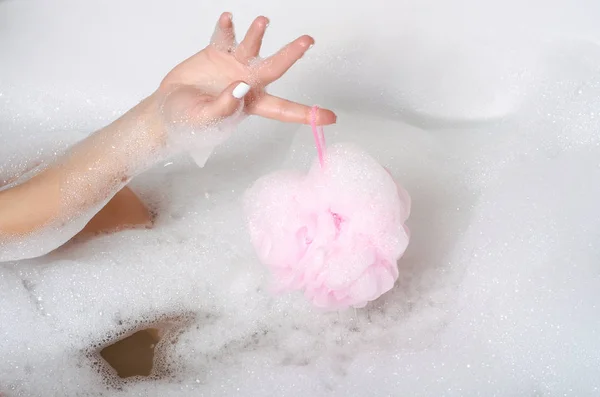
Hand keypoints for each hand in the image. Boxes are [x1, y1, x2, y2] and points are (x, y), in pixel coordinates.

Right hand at [157, 12, 336, 133]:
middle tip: (307, 40)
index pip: (283, 110)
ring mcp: (234, 65)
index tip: (330, 117)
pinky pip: (224, 37)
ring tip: (262, 21)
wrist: (168, 107)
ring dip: (257, 34)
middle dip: (292, 54)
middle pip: (274, 67)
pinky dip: (226, 28)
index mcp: (252, 104)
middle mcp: (248, 83)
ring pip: (252, 47)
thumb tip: (240, 86)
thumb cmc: (190, 121)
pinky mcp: (217, 53)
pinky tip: (227, 19)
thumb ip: (224, 106)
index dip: (306, 114)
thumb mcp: (206, 119)